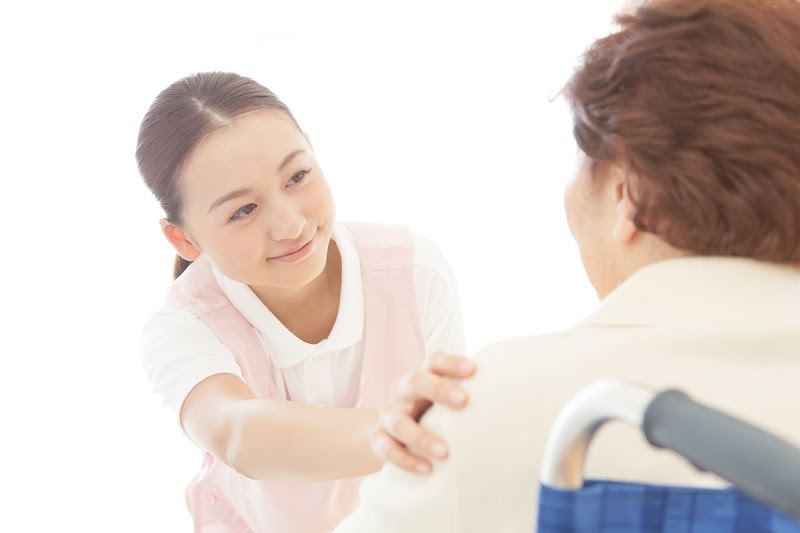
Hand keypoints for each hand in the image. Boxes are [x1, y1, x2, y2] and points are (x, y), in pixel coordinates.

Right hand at [370, 353, 476, 473]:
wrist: (390, 430)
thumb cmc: (432, 411)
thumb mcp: (446, 399)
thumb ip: (471, 395)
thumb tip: (519, 397)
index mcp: (423, 375)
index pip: (435, 361)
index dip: (452, 363)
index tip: (474, 370)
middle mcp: (404, 390)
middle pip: (415, 381)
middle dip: (439, 389)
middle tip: (463, 401)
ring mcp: (389, 413)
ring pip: (398, 420)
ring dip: (420, 436)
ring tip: (444, 452)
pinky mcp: (378, 438)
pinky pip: (386, 448)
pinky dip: (405, 459)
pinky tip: (426, 470)